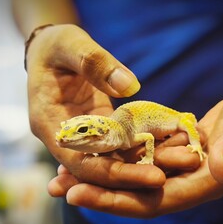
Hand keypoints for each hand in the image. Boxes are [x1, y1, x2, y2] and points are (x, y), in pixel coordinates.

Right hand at [27, 24, 164, 188]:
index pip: (80, 163)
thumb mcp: (70, 44)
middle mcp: (65, 137)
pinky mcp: (99, 127)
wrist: (51, 48)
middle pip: (96, 169)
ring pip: (110, 160)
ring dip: (139, 165)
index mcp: (48, 123)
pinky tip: (166, 149)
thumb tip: (130, 86)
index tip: (148, 175)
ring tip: (173, 164)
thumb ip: (95, 63)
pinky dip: (140, 147)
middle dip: (130, 177)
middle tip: (164, 179)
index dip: (112, 174)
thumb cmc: (56, 44)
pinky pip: (119, 143)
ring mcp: (83, 134)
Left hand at [48, 84, 222, 217]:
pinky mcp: (171, 150)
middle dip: (97, 192)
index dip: (118, 200)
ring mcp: (177, 167)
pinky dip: (113, 154)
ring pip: (131, 175)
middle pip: (135, 193)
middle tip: (58, 187)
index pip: (155, 200)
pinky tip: (89, 149)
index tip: (81, 194)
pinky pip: (137, 155)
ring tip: (60, 173)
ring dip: (98, 175)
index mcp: (206, 183)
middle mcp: (187, 181)